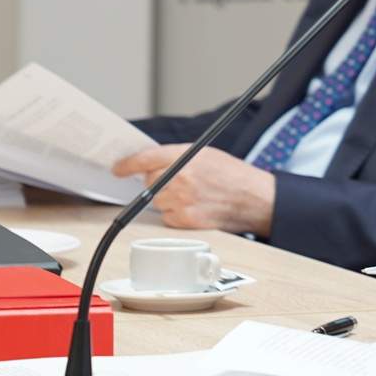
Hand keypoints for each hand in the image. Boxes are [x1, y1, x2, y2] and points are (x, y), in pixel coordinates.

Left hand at [112, 145, 275, 234]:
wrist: (257, 200)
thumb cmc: (235, 176)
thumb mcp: (207, 154)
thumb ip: (178, 157)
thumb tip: (151, 163)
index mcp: (185, 157)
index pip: (145, 159)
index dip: (127, 164)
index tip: (118, 169)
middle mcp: (181, 178)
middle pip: (148, 181)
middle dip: (157, 181)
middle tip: (176, 182)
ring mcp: (182, 200)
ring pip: (156, 200)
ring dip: (167, 199)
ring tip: (191, 196)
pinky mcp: (186, 220)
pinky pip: (166, 217)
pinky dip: (175, 214)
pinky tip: (194, 208)